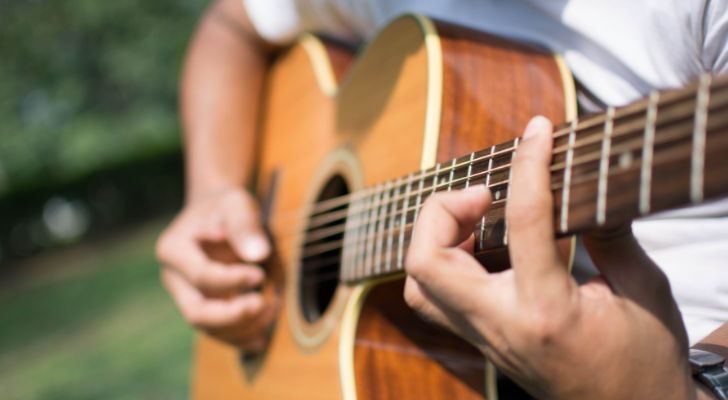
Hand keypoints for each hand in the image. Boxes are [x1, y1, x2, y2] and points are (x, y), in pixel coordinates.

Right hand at [156, 187, 276, 350]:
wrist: (220, 216)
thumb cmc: (228, 208)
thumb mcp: (237, 204)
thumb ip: (245, 225)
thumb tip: (258, 255)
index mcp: (172, 249)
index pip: (200, 275)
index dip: (232, 280)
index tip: (260, 275)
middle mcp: (174, 279)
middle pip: (196, 312)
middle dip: (232, 316)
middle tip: (264, 306)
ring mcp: (186, 297)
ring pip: (208, 328)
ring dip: (242, 328)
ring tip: (272, 310)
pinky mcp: (203, 308)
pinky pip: (218, 332)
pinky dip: (240, 338)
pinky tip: (262, 337)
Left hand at [403, 116, 697, 398]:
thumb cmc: (644, 361)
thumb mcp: (644, 291)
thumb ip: (612, 234)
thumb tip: (585, 182)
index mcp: (548, 311)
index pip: (523, 222)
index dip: (528, 165)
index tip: (538, 132)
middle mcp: (501, 326)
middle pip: (427, 261)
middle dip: (442, 210)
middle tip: (484, 193)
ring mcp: (484, 338)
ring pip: (418, 285)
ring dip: (433, 237)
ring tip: (475, 218)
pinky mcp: (480, 342)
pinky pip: (433, 299)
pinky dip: (440, 262)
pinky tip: (476, 246)